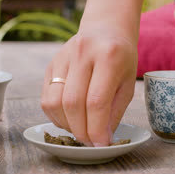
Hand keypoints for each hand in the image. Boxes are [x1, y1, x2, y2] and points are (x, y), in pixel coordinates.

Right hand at [41, 27, 136, 146]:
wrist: (105, 29)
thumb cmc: (121, 59)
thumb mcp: (128, 83)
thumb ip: (115, 111)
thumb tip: (101, 139)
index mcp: (109, 56)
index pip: (96, 101)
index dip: (97, 128)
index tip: (101, 144)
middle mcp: (83, 53)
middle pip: (72, 103)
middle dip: (80, 130)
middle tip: (89, 141)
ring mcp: (63, 57)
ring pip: (54, 102)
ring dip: (66, 125)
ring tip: (80, 130)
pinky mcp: (51, 64)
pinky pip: (46, 97)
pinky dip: (56, 116)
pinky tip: (69, 118)